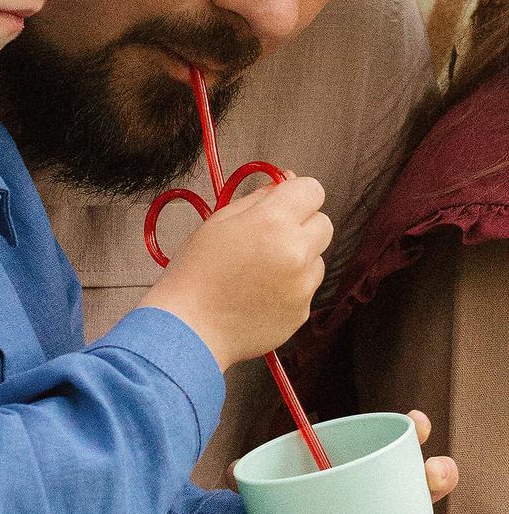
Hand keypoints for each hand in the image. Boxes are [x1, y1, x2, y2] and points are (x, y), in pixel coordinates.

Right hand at [141, 174, 332, 370]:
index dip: (296, 193)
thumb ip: (256, 199)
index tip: (283, 202)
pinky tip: (260, 293)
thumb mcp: (218, 221)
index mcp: (273, 221)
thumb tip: (281, 185)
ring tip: (261, 270)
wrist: (189, 328)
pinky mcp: (302, 312)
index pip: (312, 189)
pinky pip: (307, 288)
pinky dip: (291, 287)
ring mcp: (302, 285)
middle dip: (302, 224)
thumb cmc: (195, 272)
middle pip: (324, 223)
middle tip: (270, 236)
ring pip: (317, 258)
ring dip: (299, 257)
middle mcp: (296, 251)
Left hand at [246, 408, 464, 513]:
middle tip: (430, 477)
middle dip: (438, 474)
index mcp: (358, 470)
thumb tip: (234, 472)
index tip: (418, 424)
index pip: (393, 443)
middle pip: (426, 482)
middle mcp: (383, 502)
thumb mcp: (262, 493)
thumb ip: (247, 478)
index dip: (414, 430)